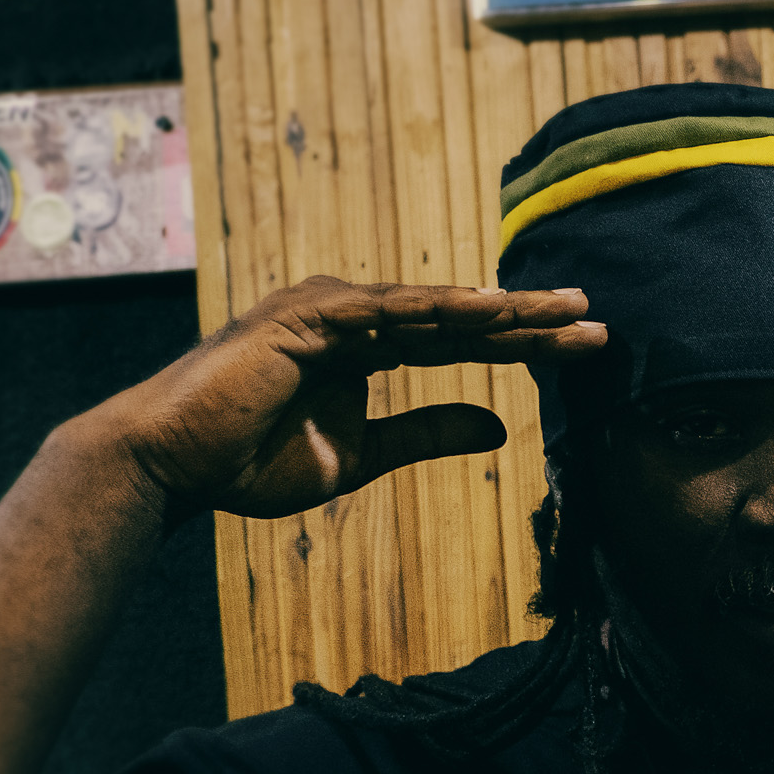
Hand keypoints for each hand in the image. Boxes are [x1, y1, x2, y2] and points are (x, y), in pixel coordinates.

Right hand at [88, 276, 604, 521]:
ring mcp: (330, 314)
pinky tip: (480, 309)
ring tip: (553, 308)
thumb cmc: (258, 461)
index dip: (525, 347)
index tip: (585, 349)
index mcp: (373, 351)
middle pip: (459, 319)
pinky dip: (428, 309)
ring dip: (492, 307)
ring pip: (428, 308)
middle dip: (527, 318)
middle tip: (593, 316)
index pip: (464, 346)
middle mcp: (358, 321)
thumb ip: (429, 434)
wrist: (180, 466)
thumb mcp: (365, 456)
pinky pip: (377, 314)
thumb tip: (500, 428)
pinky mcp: (301, 320)